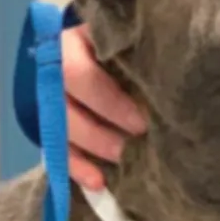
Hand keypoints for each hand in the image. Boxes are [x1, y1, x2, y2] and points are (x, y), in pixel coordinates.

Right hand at [61, 25, 146, 189]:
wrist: (114, 45)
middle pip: (62, 107)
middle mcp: (52, 71)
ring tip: (121, 163)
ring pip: (57, 130)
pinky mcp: (53, 123)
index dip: (107, 102)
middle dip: (97, 133)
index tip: (140, 121)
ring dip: (89, 151)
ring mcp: (48, 99)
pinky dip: (77, 168)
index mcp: (71, 43)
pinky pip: (56, 149)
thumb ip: (140, 51)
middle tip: (129, 148)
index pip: (76, 73)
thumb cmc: (130, 40)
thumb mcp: (132, 37)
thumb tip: (171, 74)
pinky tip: (98, 183)